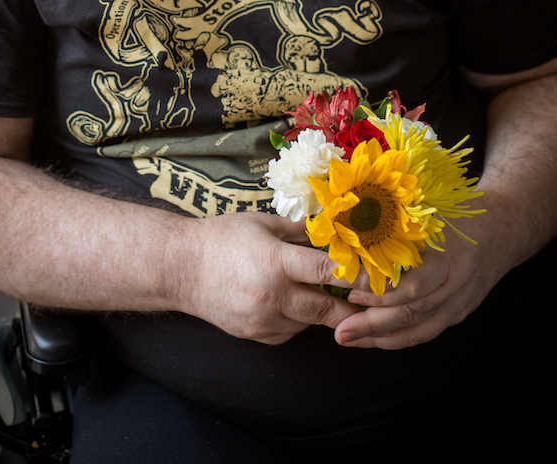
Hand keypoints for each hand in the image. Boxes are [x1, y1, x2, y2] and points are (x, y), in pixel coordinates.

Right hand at [173, 212, 359, 344]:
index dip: (356, 276)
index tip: (378, 277)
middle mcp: (271, 295)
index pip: (326, 271)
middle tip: (371, 303)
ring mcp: (262, 320)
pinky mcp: (255, 335)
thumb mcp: (261, 222)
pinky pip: (287, 332)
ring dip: (319, 311)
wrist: (180, 268)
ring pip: (307, 323)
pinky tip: (289, 302)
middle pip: (324, 308)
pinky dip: (296, 320)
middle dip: (351, 308)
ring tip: (322, 294)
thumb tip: (330, 229)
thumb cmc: (221, 238)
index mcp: (275, 261)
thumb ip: (298, 230)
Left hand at [333, 223, 501, 350]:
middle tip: (341, 329)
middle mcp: (456, 286)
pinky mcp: (457, 314)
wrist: (502, 230)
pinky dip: (397, 338)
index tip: (350, 289)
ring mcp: (458, 304)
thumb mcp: (432, 211)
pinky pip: (426, 332)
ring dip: (380, 338)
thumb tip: (352, 227)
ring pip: (418, 330)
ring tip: (348, 338)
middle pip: (412, 313)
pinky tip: (372, 339)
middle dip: (373, 324)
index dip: (381, 292)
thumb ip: (399, 222)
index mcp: (449, 259)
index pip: (413, 286)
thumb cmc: (459, 214)